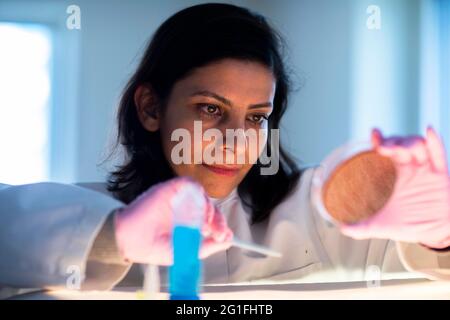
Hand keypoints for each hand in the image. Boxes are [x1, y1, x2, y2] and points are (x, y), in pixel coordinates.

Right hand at [114, 177, 232, 264]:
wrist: (131, 241)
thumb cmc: (154, 247)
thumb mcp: (187, 251)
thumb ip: (208, 245)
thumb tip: (229, 239)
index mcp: (189, 221)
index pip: (211, 217)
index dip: (220, 224)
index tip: (223, 235)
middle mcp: (185, 207)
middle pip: (209, 205)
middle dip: (217, 218)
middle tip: (217, 231)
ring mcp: (178, 197)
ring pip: (202, 194)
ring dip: (208, 208)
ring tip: (204, 223)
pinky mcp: (170, 189)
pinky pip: (189, 184)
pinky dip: (196, 194)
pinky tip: (195, 210)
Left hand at [340, 127, 449, 248]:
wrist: (432, 234)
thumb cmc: (408, 224)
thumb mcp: (379, 226)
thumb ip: (359, 228)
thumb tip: (341, 228)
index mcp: (393, 174)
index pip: (386, 150)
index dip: (380, 140)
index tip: (374, 135)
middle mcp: (408, 167)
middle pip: (400, 143)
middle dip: (392, 141)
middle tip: (382, 148)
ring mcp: (425, 169)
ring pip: (418, 145)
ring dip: (408, 142)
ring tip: (400, 149)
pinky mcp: (440, 175)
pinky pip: (438, 155)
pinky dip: (435, 142)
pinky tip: (429, 131)